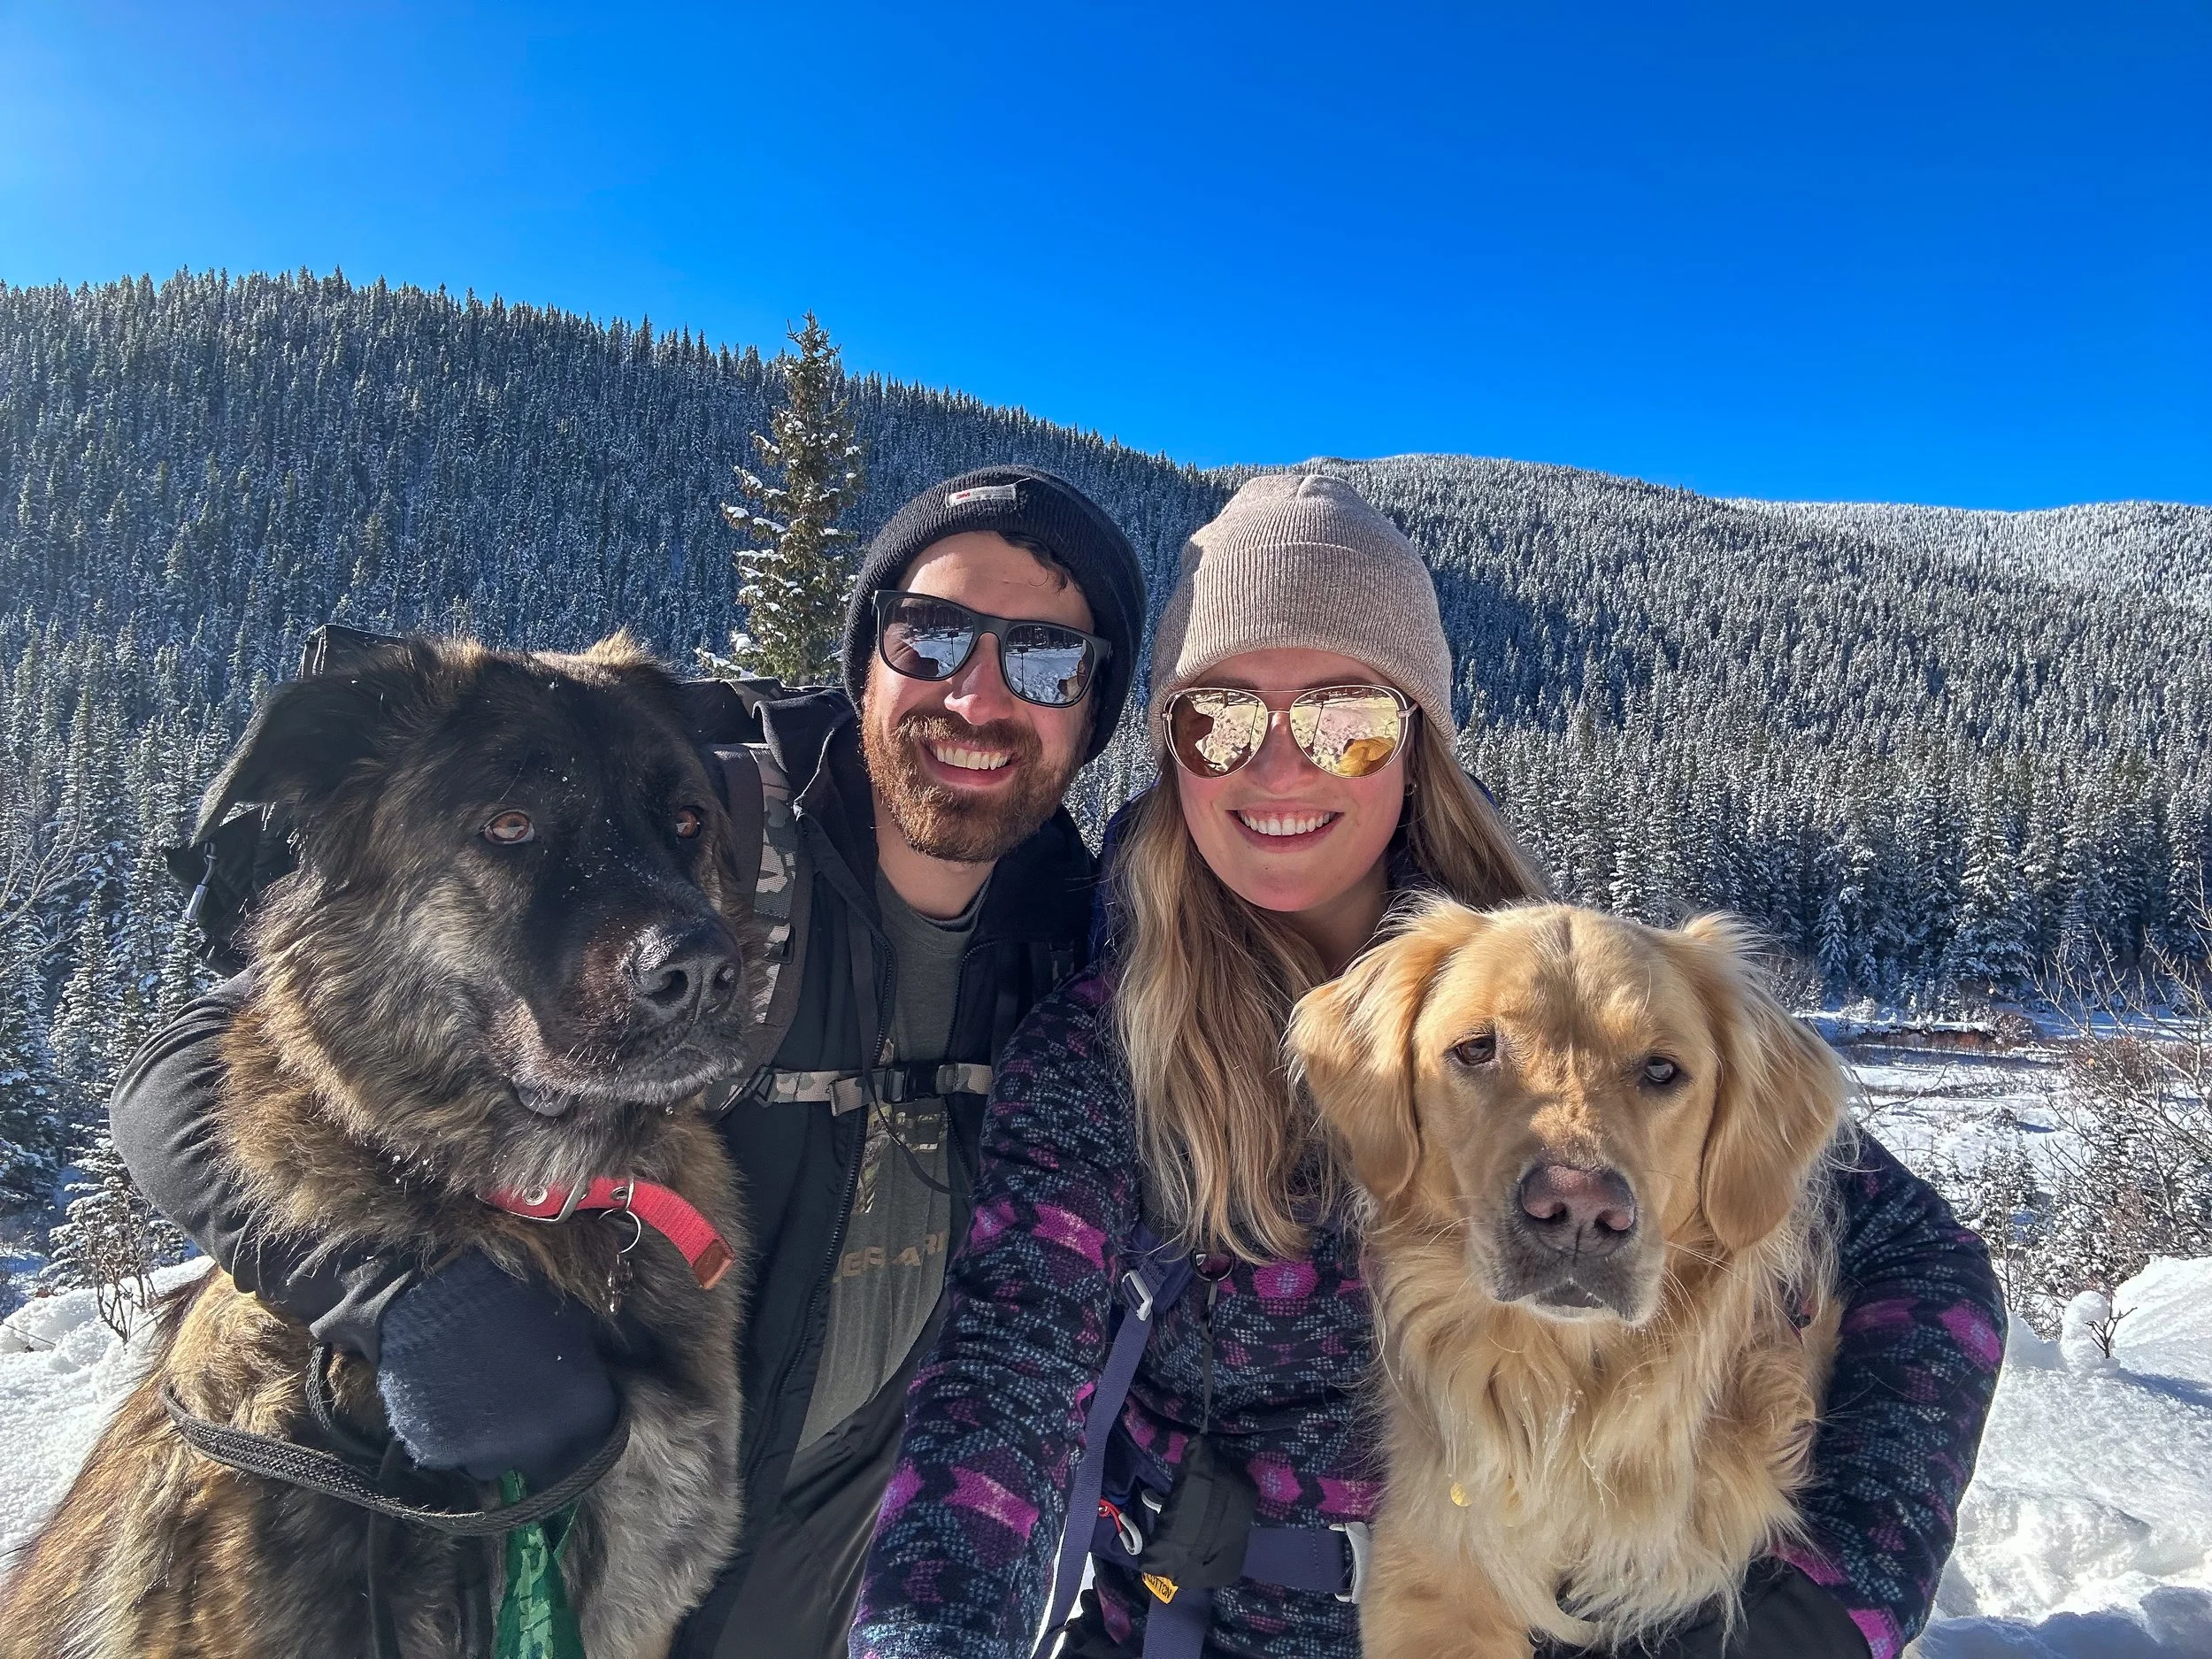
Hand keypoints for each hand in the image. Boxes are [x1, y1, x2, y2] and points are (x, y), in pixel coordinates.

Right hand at [373, 1249, 617, 1488]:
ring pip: (492, 1460)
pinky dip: (448, 1432)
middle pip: (543, 1461)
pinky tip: (444, 1393)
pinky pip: (448, 1451)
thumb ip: (581, 1367)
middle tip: (518, 1405)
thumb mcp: (571, 1322)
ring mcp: (484, 1455)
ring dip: (490, 1439)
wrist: (440, 1284)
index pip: (593, 1442)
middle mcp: (539, 1447)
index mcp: (582, 1414)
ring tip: (477, 1394)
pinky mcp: (436, 1453)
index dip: (579, 1427)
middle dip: (536, 1441)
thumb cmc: (518, 1289)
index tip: (565, 1412)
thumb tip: (583, 1378)